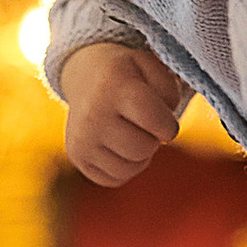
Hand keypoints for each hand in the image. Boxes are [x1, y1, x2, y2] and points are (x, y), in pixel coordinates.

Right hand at [63, 42, 187, 185]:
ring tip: (133, 134)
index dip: (168, 125)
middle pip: (142, 149)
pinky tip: (119, 146)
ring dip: (141, 157)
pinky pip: (115, 179)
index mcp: (112, 85)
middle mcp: (92, 114)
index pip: (152, 118)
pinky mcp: (77, 156)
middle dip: (153, 140)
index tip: (167, 122)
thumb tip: (167, 133)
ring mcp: (81, 138)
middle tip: (146, 125)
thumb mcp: (152, 67)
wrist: (86, 76)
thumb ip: (169, 93)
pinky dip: (125, 167)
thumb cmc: (129, 74)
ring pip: (129, 170)